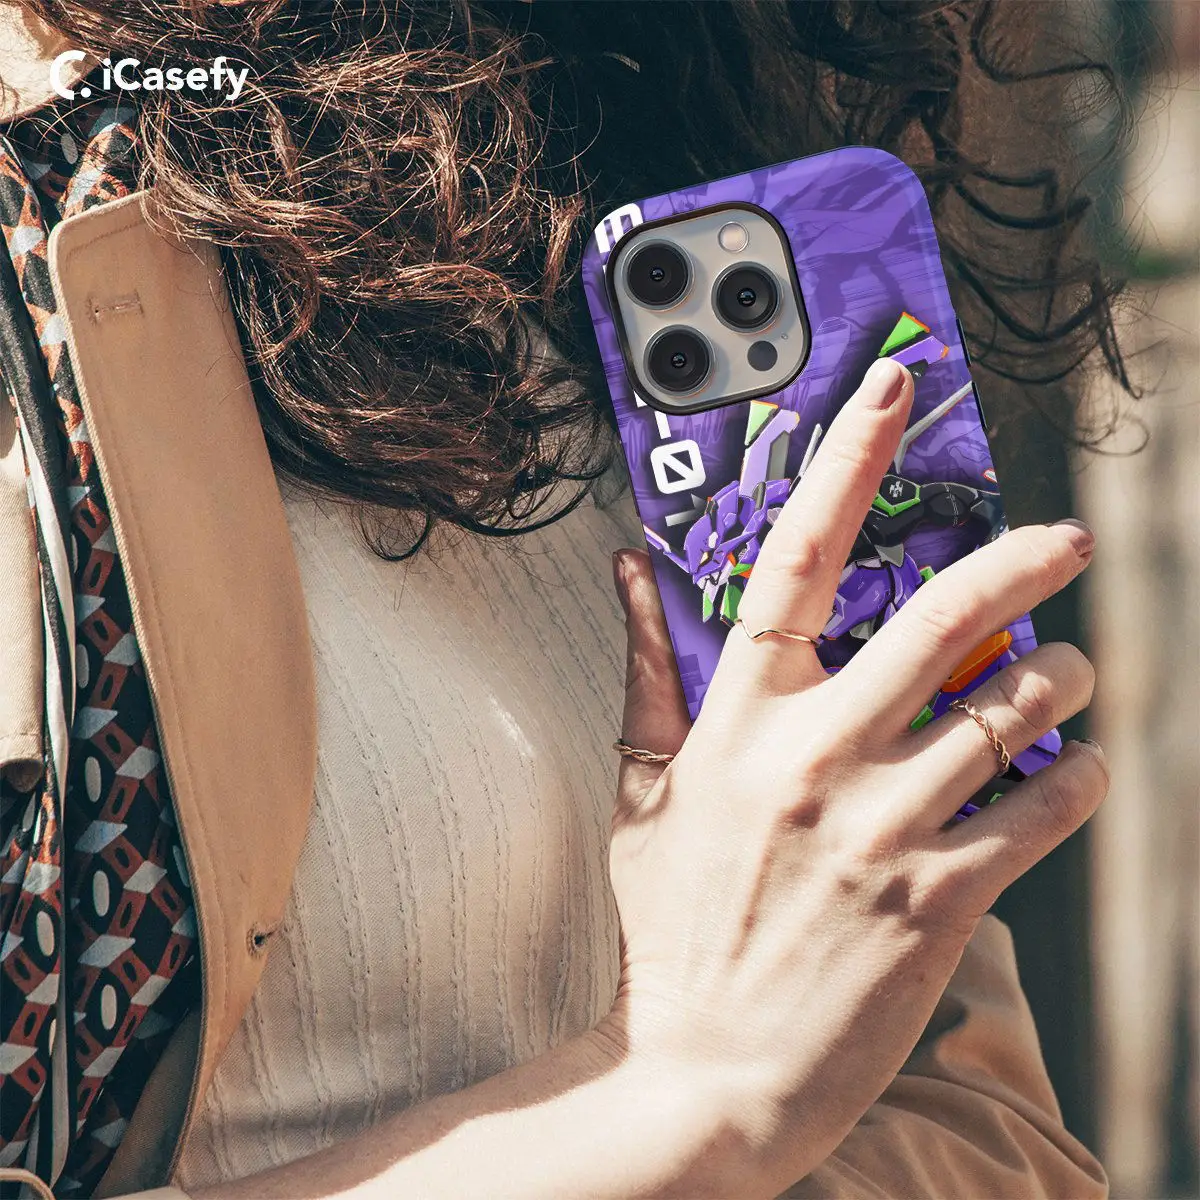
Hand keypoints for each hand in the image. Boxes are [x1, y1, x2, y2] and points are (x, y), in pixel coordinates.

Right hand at [605, 358, 1106, 1193]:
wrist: (704, 1071)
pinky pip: (1040, 809)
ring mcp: (881, 827)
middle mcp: (814, 758)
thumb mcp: (643, 792)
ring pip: (1010, 709)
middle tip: (1064, 541)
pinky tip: (1074, 767)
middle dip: (1022, 563)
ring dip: (1063, 678)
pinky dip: (1077, 776)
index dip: (845, 464)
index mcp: (738, 722)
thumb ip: (646, 671)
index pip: (794, 561)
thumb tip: (628, 570)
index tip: (891, 394)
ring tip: (1072, 675)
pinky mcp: (939, 898)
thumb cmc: (672, 926)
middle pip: (941, 619)